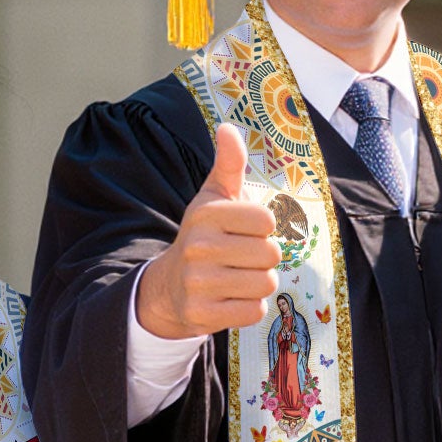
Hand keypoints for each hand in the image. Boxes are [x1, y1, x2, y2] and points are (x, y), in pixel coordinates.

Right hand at [134, 123, 280, 339]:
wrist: (170, 286)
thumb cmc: (204, 235)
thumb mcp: (214, 198)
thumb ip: (229, 164)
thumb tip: (228, 127)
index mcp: (206, 214)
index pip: (267, 220)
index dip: (262, 227)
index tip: (243, 230)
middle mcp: (199, 247)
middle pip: (271, 254)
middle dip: (264, 258)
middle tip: (241, 257)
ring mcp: (199, 283)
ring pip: (266, 283)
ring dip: (259, 283)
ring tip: (237, 277)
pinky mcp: (203, 314)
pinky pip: (255, 312)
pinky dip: (250, 307)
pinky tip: (231, 298)